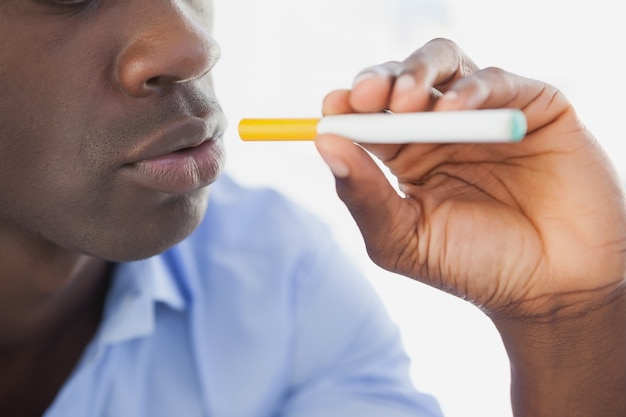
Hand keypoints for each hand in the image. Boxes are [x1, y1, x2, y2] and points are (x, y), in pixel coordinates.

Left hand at [315, 38, 625, 319]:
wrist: (550, 288)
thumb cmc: (472, 268)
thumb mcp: (403, 240)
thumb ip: (364, 196)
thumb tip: (323, 142)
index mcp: (405, 156)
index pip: (368, 116)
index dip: (348, 105)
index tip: (333, 108)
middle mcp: (440, 129)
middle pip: (399, 80)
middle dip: (379, 81)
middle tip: (364, 96)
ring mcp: (483, 114)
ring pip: (443, 64)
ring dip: (416, 72)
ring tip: (404, 101)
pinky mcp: (529, 106)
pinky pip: (495, 81)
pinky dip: (471, 89)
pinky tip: (454, 110)